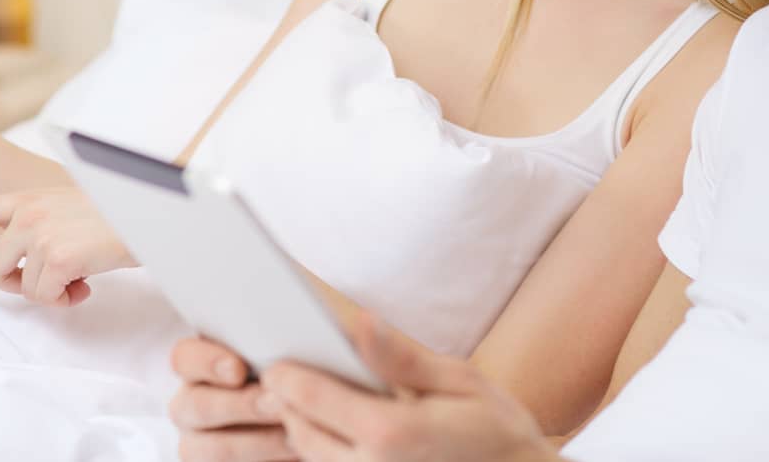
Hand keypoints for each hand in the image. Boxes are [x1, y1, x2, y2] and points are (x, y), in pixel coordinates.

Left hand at [0, 187, 136, 305]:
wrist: (157, 217)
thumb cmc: (121, 217)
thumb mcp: (70, 213)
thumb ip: (39, 231)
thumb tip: (31, 271)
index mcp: (28, 198)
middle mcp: (27, 211)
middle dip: (18, 284)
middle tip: (56, 278)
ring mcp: (39, 232)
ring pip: (19, 286)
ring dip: (48, 291)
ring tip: (79, 273)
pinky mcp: (56, 256)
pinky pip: (45, 297)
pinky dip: (68, 297)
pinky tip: (89, 278)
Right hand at [170, 338, 296, 460]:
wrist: (301, 432)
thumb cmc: (288, 384)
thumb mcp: (279, 363)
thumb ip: (272, 355)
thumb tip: (286, 348)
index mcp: (198, 368)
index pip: (184, 358)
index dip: (207, 362)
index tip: (238, 370)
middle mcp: (190, 406)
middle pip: (198, 405)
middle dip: (241, 405)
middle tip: (278, 402)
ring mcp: (197, 444)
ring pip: (213, 449)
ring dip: (258, 442)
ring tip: (296, 436)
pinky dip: (266, 461)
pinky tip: (294, 451)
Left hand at [263, 313, 552, 461]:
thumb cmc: (495, 428)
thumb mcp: (458, 380)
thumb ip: (400, 356)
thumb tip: (357, 321)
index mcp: (390, 433)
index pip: (311, 400)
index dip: (285, 376)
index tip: (274, 359)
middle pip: (301, 432)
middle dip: (287, 402)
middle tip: (282, 372)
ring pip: (312, 457)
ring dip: (302, 428)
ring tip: (305, 398)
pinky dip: (325, 449)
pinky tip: (337, 427)